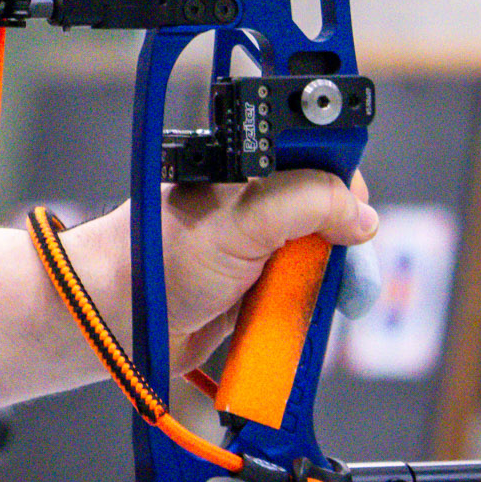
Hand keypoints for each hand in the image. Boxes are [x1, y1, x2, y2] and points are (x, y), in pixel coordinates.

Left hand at [163, 170, 378, 376]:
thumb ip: (307, 202)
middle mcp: (258, 203)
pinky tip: (296, 310)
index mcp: (250, 168)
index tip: (353, 219)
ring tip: (304, 290)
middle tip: (338, 264)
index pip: (322, 162)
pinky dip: (308, 305)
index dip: (345, 188)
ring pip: (323, 258)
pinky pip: (304, 294)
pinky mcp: (257, 287)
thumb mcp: (241, 218)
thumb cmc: (156, 258)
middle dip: (343, 243)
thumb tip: (361, 218)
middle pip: (334, 215)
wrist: (119, 319)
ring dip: (326, 279)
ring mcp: (259, 247)